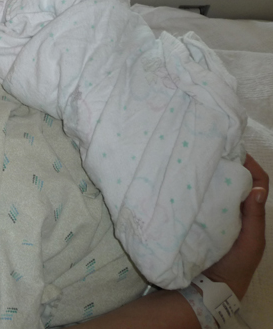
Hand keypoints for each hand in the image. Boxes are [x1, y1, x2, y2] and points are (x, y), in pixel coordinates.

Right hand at [202, 154, 267, 299]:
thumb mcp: (250, 243)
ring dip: (207, 175)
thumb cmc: (234, 266)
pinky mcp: (195, 219)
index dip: (249, 166)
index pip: (256, 183)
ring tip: (194, 162)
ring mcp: (213, 214)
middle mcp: (232, 210)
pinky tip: (182, 181)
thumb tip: (257, 187)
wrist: (208, 288)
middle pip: (234, 181)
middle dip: (225, 165)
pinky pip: (195, 199)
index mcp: (249, 214)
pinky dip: (191, 189)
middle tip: (209, 151)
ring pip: (213, 188)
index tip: (234, 151)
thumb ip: (253, 218)